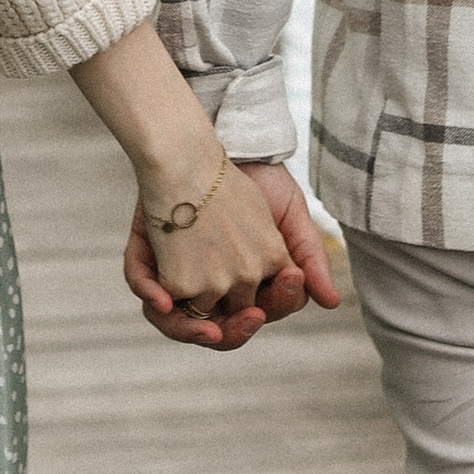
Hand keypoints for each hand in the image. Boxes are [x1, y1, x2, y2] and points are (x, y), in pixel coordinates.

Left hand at [123, 158, 342, 353]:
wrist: (224, 142)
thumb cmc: (260, 180)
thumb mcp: (291, 218)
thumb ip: (309, 259)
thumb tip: (331, 302)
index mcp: (245, 286)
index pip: (259, 313)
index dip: (275, 306)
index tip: (288, 282)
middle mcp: (210, 287)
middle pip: (216, 329)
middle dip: (235, 330)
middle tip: (252, 316)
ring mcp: (176, 276)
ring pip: (175, 320)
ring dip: (189, 331)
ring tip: (209, 330)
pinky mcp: (147, 256)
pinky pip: (142, 284)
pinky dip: (150, 295)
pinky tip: (164, 301)